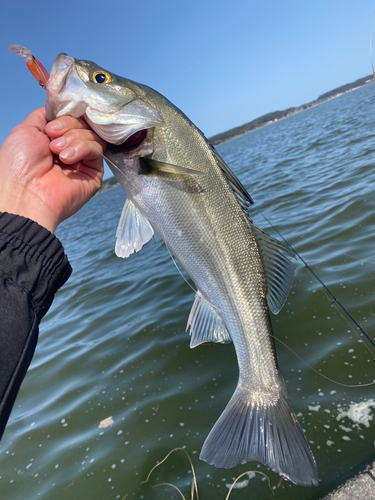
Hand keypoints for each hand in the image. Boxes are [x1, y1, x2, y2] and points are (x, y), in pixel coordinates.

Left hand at [0, 108, 105, 232]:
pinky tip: (67, 158)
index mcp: (53, 140)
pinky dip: (82, 148)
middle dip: (67, 126)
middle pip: (83, 123)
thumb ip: (46, 116)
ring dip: (73, 138)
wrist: (25, 193)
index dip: (66, 116)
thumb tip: (62, 109)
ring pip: (91, 135)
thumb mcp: (27, 129)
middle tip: (52, 139)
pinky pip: (97, 150)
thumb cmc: (18, 165)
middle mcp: (69, 150)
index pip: (71, 117)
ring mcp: (82, 162)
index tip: (51, 126)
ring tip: (57, 152)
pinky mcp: (94, 173)